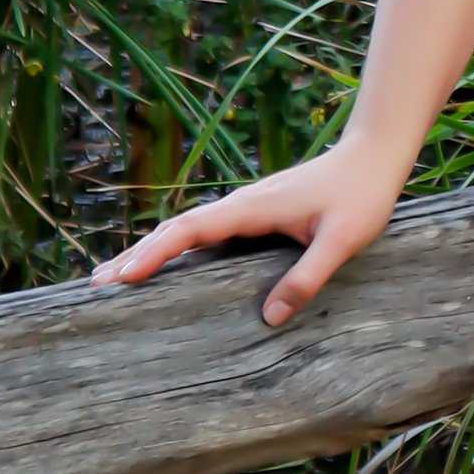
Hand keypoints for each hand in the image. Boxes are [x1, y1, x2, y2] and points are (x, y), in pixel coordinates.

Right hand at [90, 138, 406, 327]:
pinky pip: (208, 232)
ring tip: (119, 277)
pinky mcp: (257, 212)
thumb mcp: (341, 241)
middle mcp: (241, 204)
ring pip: (189, 229)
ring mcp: (247, 207)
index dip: (154, 253)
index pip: (190, 231)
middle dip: (138, 255)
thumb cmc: (362, 196)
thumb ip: (307, 277)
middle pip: (177, 229)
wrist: (374, 156)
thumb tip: (269, 317)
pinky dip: (180, 246)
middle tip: (99, 284)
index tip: (123, 275)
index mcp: (252, 208)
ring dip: (154, 250)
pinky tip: (173, 264)